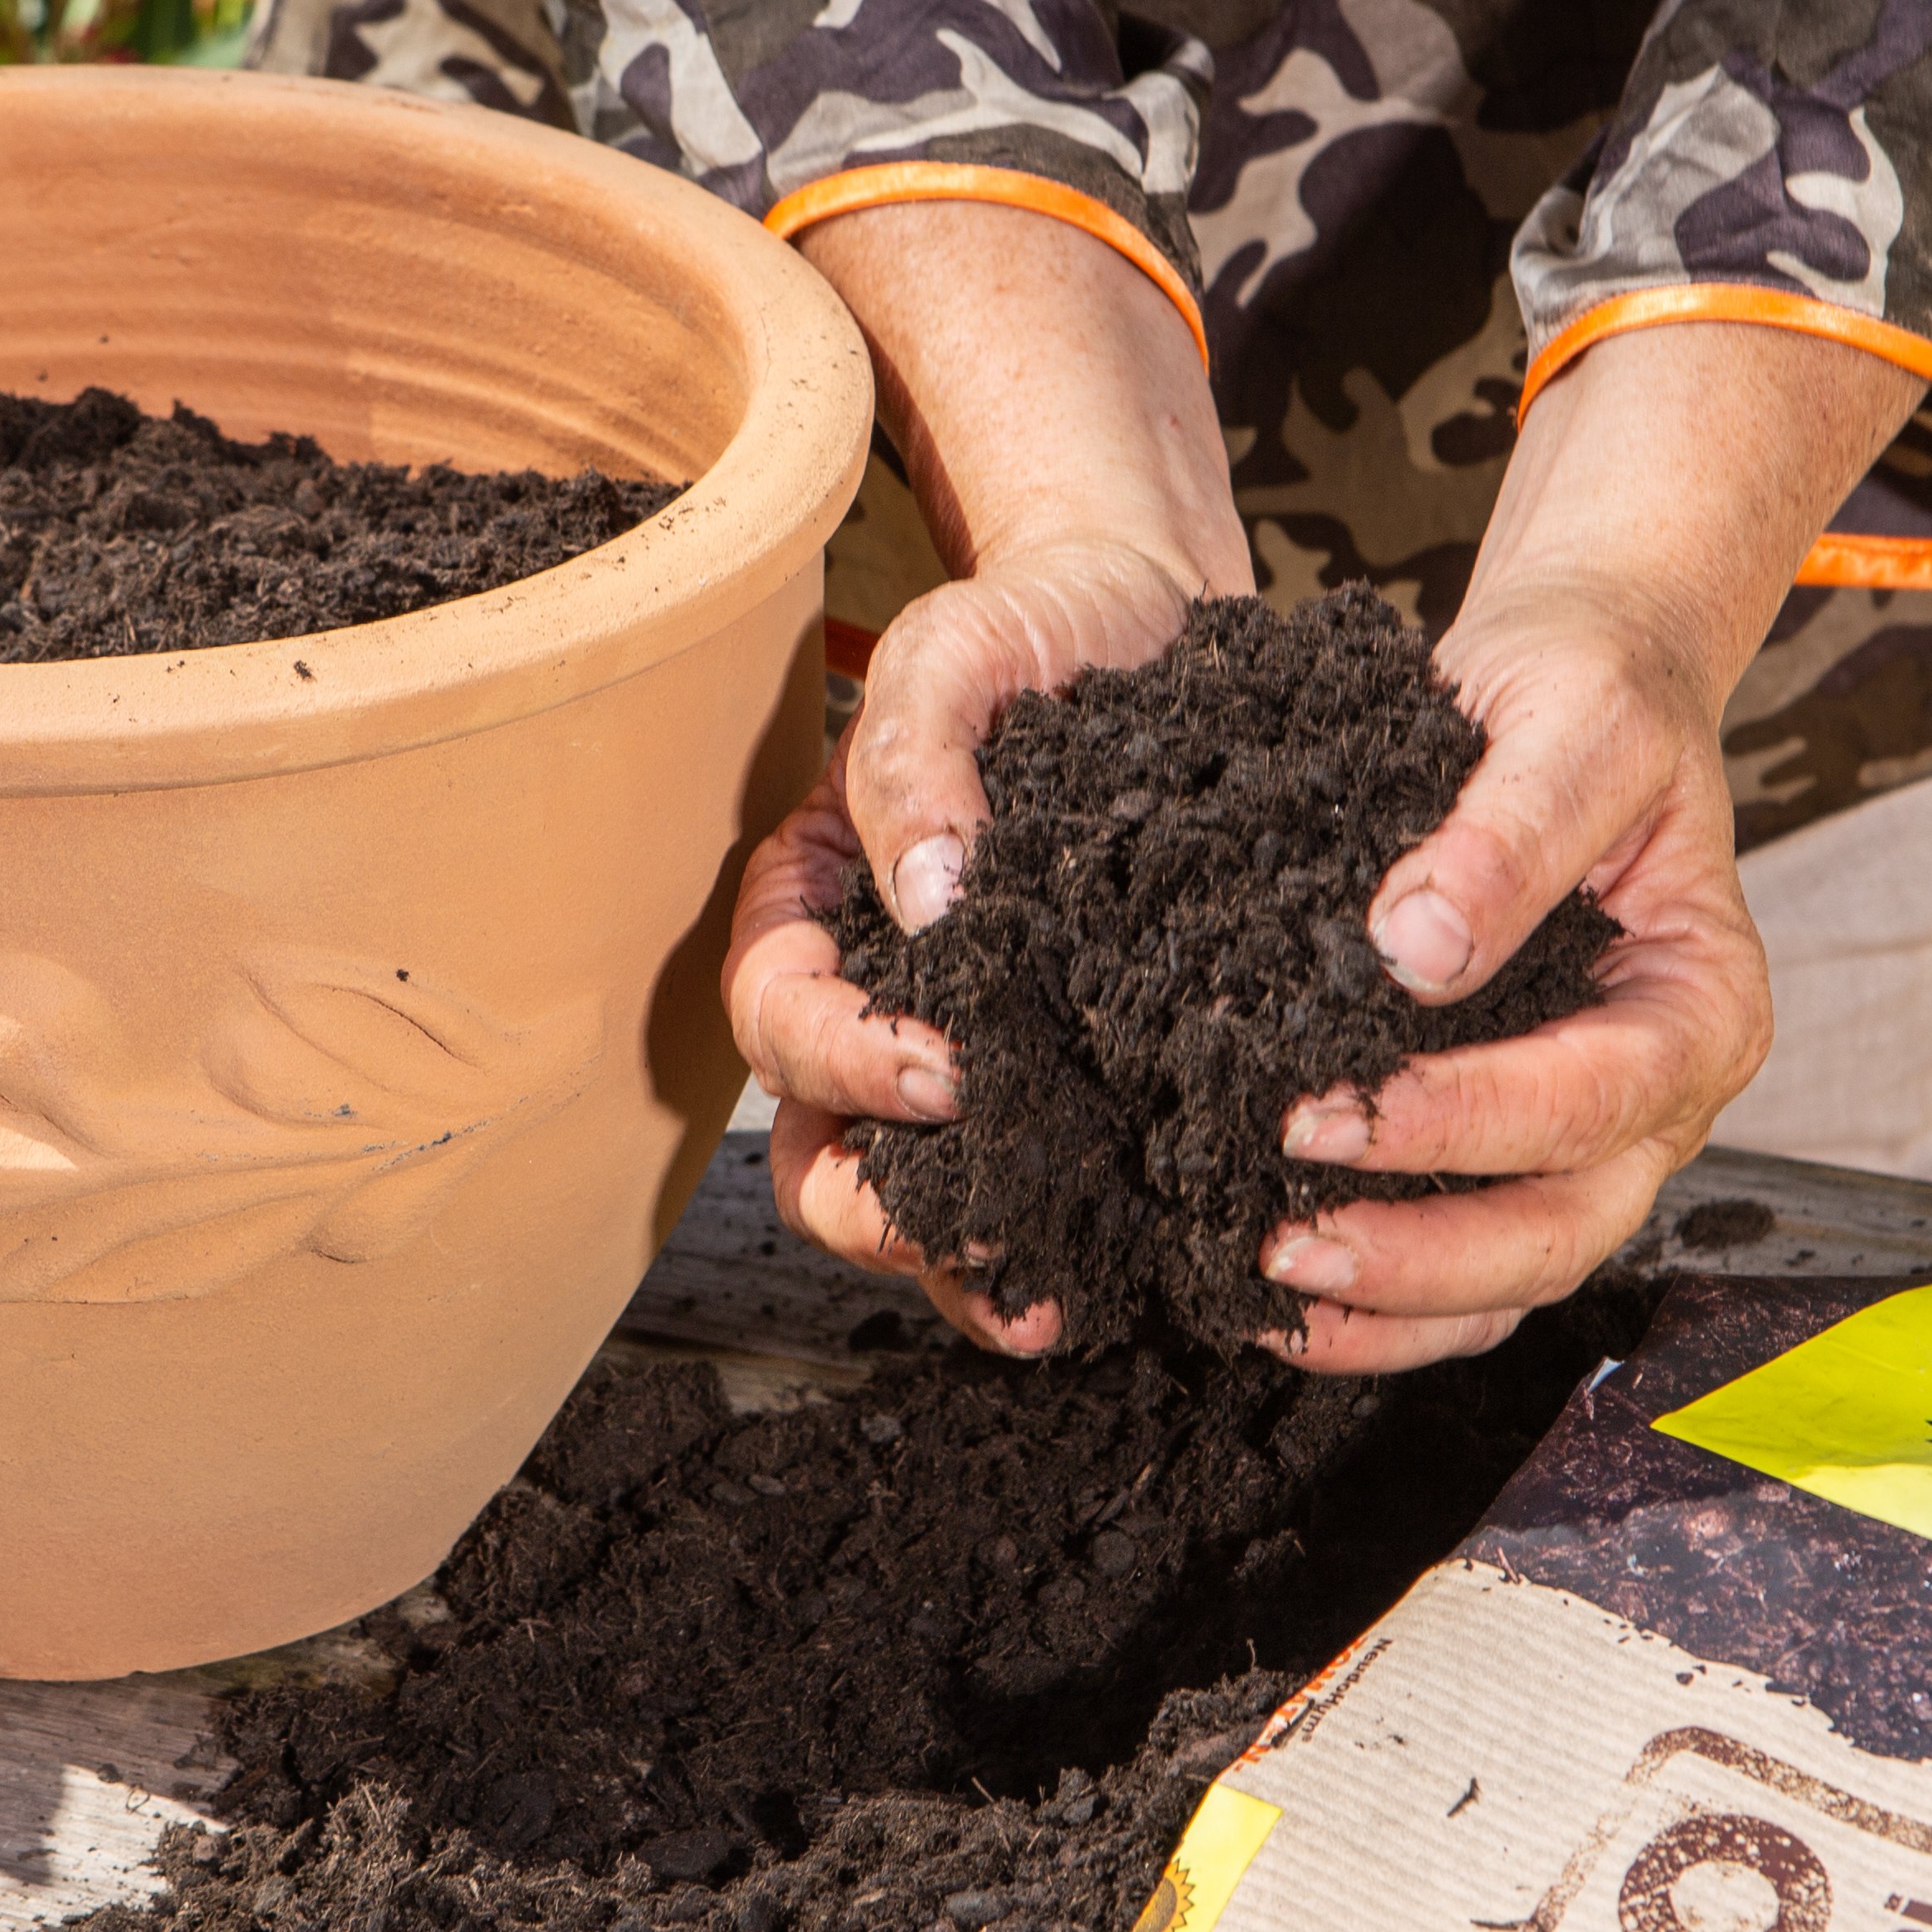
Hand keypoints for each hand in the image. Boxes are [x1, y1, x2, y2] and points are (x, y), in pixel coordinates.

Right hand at [721, 198, 1246, 1353]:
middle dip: (886, 1216)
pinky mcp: (1065, 1082)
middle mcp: (868, 1004)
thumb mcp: (952, 654)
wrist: (1151, 625)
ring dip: (968, 1266)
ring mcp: (963, 1056)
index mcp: (810, 910)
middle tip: (984, 1240)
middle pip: (819, 1153)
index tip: (948, 1071)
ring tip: (1054, 1306)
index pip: (780, 1016)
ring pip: (916, 1201)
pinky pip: (1039, 1187)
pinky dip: (1069, 1239)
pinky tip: (1137, 1265)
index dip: (845, 1062)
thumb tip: (926, 896)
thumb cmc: (1028, 632)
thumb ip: (910, 759)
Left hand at [1251, 321, 1920, 1372]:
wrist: (1572, 689)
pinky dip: (1381, 1302)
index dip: (1461, 1122)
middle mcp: (1662, 1098)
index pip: (1592, 1099)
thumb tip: (1418, 949)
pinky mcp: (1516, 1150)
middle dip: (1422, 1256)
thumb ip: (1509, 831)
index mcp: (1703, 1004)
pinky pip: (1465, 1268)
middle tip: (1283, 1239)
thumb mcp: (1571, 720)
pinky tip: (1274, 1299)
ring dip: (1393, 1303)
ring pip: (1514, 1276)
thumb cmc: (1586, 694)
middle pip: (1563, 1228)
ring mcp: (1594, 1141)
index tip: (1322, 1112)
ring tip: (1264, 1285)